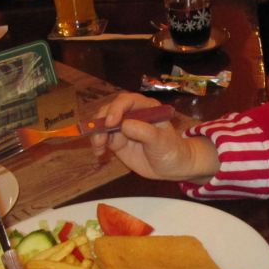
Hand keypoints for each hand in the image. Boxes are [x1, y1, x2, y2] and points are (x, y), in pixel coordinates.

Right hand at [89, 93, 218, 181]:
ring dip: (97, 134)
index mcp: (145, 107)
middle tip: (101, 137)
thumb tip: (124, 125)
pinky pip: (103, 139)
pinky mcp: (117, 141)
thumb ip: (144, 132)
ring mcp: (123, 127)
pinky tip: (99, 153)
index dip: (116, 109)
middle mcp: (132, 114)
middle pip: (110, 110)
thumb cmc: (171, 150)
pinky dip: (98, 144)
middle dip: (102, 121)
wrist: (172, 167)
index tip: (111, 122)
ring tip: (99, 147)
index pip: (126, 101)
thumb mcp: (161, 141)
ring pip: (103, 124)